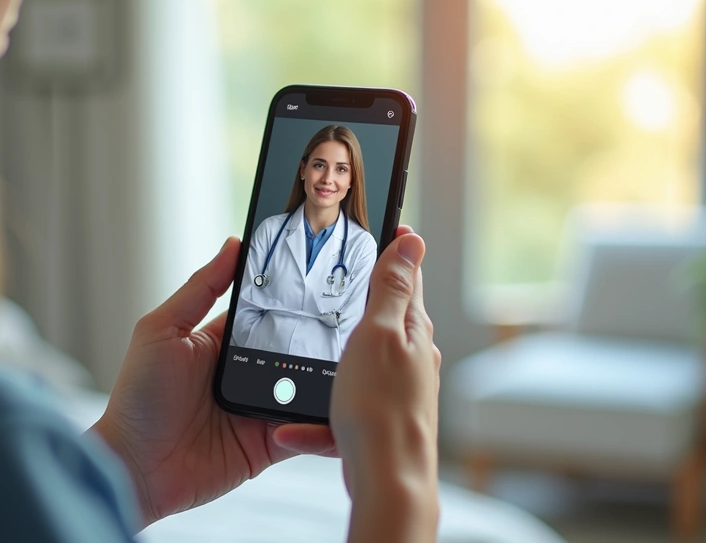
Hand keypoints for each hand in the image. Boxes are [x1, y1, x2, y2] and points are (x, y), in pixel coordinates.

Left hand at [90, 238, 336, 527]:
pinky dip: (322, 420)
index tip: (324, 274)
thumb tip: (232, 245)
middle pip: (294, 347)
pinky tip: (338, 403)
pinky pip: (307, 430)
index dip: (291, 295)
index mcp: (220, 342)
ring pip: (307, 386)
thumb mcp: (161, 330)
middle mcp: (244, 373)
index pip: (265, 311)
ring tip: (355, 359)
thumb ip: (199, 288)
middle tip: (353, 317)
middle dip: (320, 334)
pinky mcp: (270, 444)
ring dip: (326, 375)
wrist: (133, 469)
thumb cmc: (137, 399)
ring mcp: (259, 408)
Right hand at [331, 226, 440, 542]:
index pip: (405, 275)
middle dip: (355, 302)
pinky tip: (293, 428)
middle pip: (381, 318)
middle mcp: (410, 359)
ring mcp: (395, 392)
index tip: (382, 223)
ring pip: (355, 365)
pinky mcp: (376, 422)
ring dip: (327, 363)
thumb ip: (392, 288)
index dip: (393, 247)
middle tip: (328, 284)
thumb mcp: (379, 333)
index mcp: (412, 330)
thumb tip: (413, 241)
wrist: (389, 482)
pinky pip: (339, 412)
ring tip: (301, 360)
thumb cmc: (381, 409)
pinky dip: (316, 418)